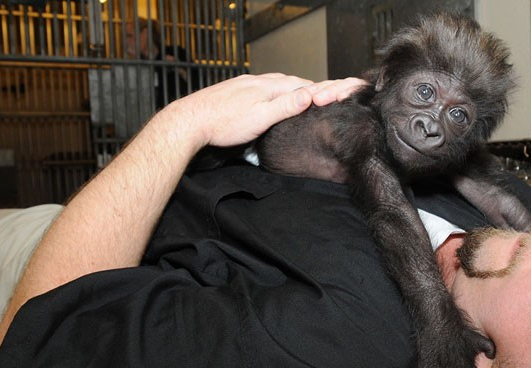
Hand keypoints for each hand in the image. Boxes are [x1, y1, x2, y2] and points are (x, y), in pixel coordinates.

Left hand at [164, 73, 366, 150]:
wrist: (189, 121)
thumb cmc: (222, 123)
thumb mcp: (260, 118)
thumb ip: (286, 106)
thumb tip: (310, 94)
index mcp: (269, 87)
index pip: (304, 86)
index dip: (324, 90)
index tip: (341, 93)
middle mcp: (260, 81)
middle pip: (294, 83)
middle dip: (313, 87)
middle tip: (330, 94)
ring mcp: (247, 85)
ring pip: (279, 84)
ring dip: (295, 89)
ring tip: (307, 96)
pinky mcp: (237, 91)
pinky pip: (265, 88)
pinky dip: (278, 92)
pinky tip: (276, 98)